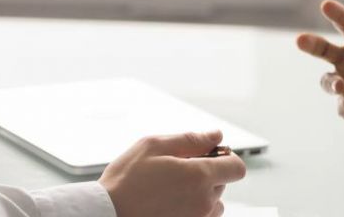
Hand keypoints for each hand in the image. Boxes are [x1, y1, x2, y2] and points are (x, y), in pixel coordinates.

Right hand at [99, 131, 246, 216]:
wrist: (106, 215)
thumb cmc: (125, 181)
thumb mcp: (153, 146)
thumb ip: (191, 139)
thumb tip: (216, 136)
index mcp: (199, 177)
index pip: (237, 167)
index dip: (226, 158)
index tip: (211, 155)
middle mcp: (203, 202)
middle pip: (222, 183)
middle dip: (206, 173)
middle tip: (176, 170)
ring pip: (214, 204)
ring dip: (201, 194)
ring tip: (172, 190)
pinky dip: (192, 209)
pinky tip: (170, 204)